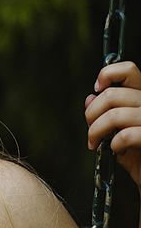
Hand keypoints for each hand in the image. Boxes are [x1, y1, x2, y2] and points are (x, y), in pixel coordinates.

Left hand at [85, 61, 140, 185]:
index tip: (97, 90)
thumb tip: (90, 98)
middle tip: (90, 130)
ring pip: (115, 115)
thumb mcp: (120, 133)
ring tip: (95, 143)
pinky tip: (116, 150)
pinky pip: (127, 135)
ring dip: (96, 131)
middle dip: (91, 114)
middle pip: (112, 94)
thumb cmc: (140, 157)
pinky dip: (114, 143)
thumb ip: (108, 114)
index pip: (129, 70)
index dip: (107, 75)